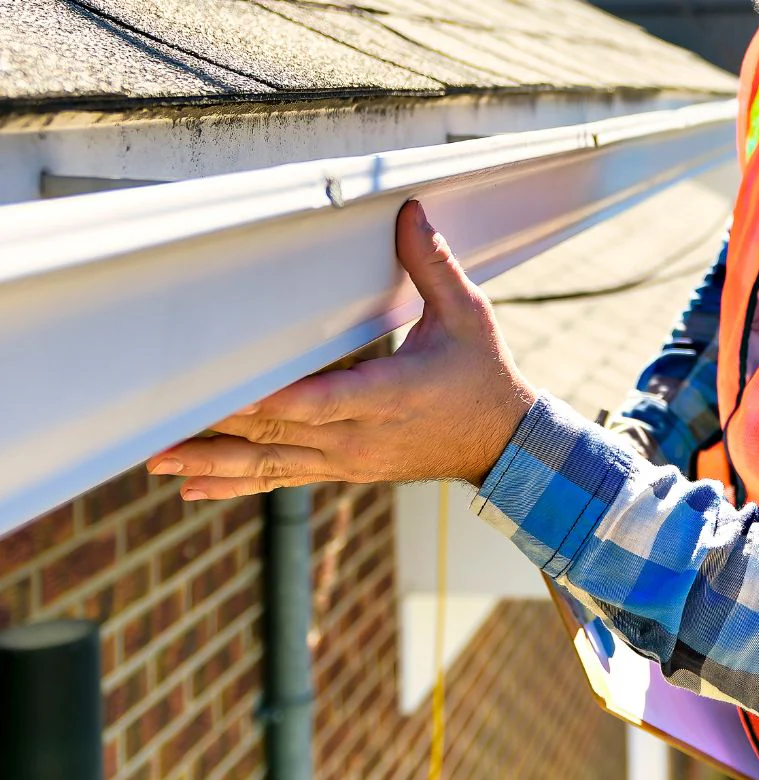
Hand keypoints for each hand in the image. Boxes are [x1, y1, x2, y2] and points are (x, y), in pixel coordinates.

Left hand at [146, 200, 537, 497]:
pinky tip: (196, 492)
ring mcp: (350, 459)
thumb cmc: (484, 378)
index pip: (322, 400)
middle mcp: (362, 436)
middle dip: (220, 430)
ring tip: (160, 464)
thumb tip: (407, 211)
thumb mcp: (470, 317)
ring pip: (274, 464)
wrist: (502, 445)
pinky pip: (285, 480)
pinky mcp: (345, 469)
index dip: (273, 401)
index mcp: (391, 394)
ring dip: (215, 465)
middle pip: (281, 433)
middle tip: (160, 427)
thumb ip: (432, 266)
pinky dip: (239, 487)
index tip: (224, 398)